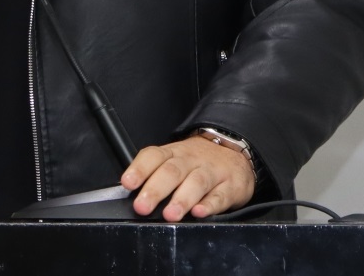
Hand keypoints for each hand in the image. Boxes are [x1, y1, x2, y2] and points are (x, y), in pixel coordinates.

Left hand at [121, 135, 256, 221]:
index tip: (128, 183)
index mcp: (173, 153)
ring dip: (181, 199)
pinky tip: (199, 212)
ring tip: (170, 214)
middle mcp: (191, 160)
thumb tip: (131, 194)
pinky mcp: (231, 187)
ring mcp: (212, 172)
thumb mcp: (175, 159)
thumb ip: (155, 173)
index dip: (139, 169)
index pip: (154, 156)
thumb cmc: (197, 161)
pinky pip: (220, 196)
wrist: (234, 149)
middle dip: (155, 190)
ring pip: (196, 183)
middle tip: (143, 206)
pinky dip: (209, 205)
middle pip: (172, 171)